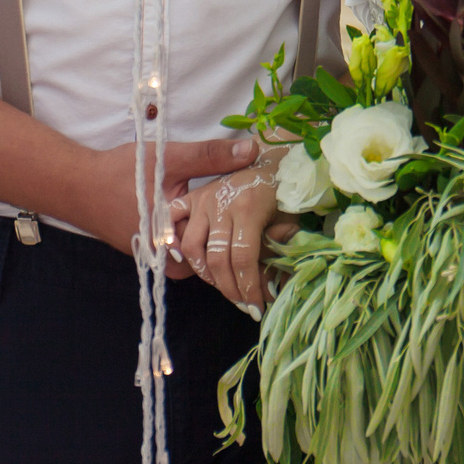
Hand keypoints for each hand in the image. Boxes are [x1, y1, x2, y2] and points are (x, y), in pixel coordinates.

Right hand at [64, 135, 260, 260]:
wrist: (79, 186)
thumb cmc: (123, 173)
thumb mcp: (169, 158)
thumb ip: (211, 156)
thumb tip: (252, 149)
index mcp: (175, 239)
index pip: (222, 248)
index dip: (244, 232)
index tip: (264, 216)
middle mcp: (167, 259)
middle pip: (212, 256)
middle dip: (230, 238)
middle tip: (253, 217)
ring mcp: (158, 260)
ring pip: (197, 258)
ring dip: (212, 239)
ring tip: (231, 218)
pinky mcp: (151, 255)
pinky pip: (181, 253)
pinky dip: (194, 237)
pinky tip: (204, 218)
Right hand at [171, 156, 294, 314]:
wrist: (271, 154)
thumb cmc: (284, 185)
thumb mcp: (290, 211)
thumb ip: (282, 241)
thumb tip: (276, 279)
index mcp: (248, 208)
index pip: (243, 259)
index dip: (249, 287)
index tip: (257, 308)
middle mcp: (221, 205)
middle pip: (218, 259)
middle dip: (230, 289)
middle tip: (243, 306)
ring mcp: (203, 200)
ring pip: (193, 246)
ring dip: (206, 273)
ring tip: (222, 286)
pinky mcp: (192, 196)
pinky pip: (173, 220)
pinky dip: (173, 241)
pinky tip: (184, 260)